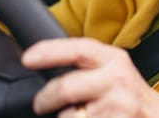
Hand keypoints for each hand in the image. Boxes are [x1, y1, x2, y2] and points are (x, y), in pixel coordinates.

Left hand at [21, 38, 158, 117]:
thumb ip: (86, 65)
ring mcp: (118, 107)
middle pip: (66, 88)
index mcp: (113, 59)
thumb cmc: (131, 96)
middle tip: (40, 104)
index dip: (49, 52)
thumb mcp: (114, 70)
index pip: (77, 49)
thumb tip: (45, 65)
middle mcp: (117, 81)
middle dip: (44, 99)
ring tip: (85, 116)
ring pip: (69, 116)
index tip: (27, 58)